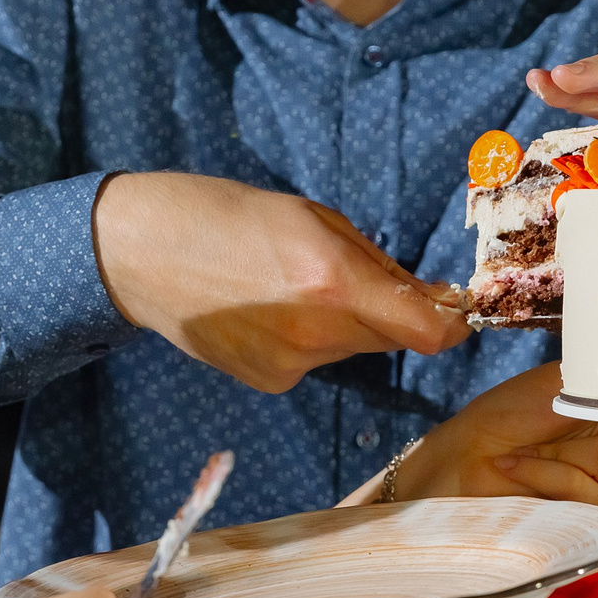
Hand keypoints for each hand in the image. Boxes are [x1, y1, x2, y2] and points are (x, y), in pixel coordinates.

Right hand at [93, 172, 467, 394]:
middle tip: (357, 275)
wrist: (141, 251)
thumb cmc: (226, 215)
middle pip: (392, 337)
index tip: (456, 309)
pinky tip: (265, 310)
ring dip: (345, 322)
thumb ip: (374, 262)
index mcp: (334, 280)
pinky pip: (313, 360)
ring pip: (351, 348)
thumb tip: (427, 295)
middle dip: (391, 311)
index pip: (428, 331)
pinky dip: (307, 338)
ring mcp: (291, 365)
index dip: (453, 323)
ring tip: (290, 285)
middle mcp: (318, 333)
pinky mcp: (268, 382)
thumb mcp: (313, 217)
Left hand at [394, 363, 597, 507]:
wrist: (464, 454)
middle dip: (586, 426)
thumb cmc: (509, 413)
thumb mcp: (559, 384)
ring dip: (557, 453)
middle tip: (549, 422)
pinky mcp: (590, 516)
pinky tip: (515, 466)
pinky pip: (583, 490)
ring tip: (525, 449)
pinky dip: (544, 473)